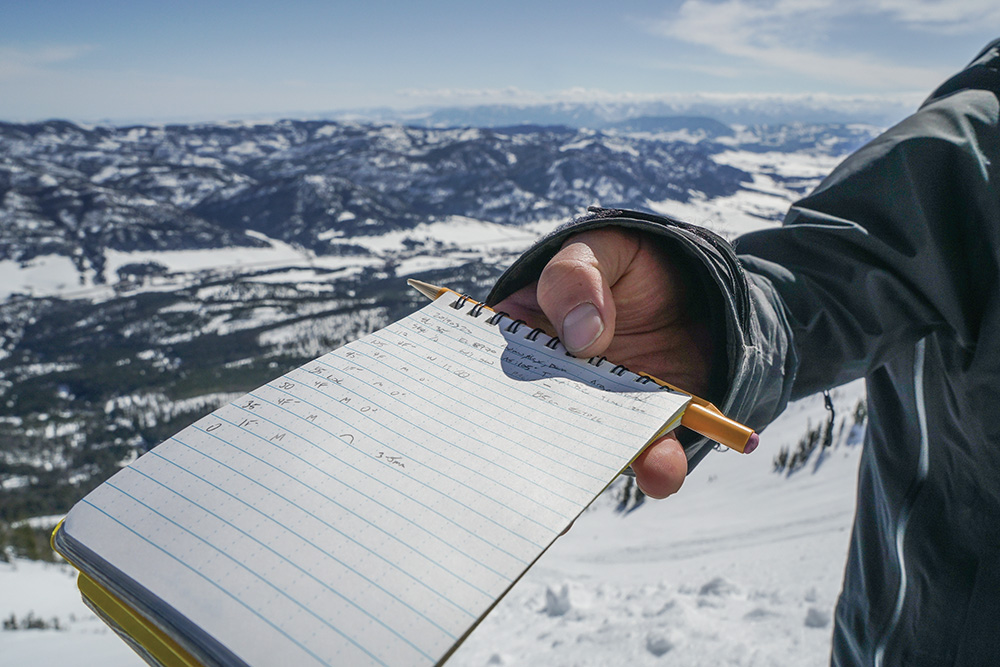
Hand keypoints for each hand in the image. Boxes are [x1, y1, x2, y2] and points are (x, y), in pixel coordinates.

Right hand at [494, 227, 713, 497]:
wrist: (695, 285)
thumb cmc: (625, 264)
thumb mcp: (598, 249)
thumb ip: (578, 279)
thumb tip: (581, 336)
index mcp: (521, 340)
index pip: (486, 373)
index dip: (477, 396)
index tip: (480, 414)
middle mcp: (554, 388)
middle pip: (532, 425)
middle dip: (529, 450)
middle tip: (524, 468)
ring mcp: (602, 413)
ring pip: (589, 452)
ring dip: (594, 468)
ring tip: (595, 477)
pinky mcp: (649, 428)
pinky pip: (648, 456)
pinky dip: (655, 468)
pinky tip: (661, 466)